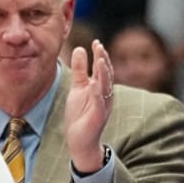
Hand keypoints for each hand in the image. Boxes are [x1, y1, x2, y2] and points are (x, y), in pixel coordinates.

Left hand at [64, 40, 113, 172]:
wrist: (79, 140)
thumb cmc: (80, 114)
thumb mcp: (77, 88)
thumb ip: (79, 69)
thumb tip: (80, 48)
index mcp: (101, 87)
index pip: (102, 68)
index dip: (100, 55)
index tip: (95, 42)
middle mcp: (105, 95)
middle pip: (106, 74)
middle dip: (103, 60)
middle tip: (99, 46)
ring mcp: (103, 105)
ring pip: (105, 86)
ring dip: (103, 73)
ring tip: (100, 59)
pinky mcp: (98, 116)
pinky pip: (99, 102)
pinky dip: (97, 92)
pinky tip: (94, 83)